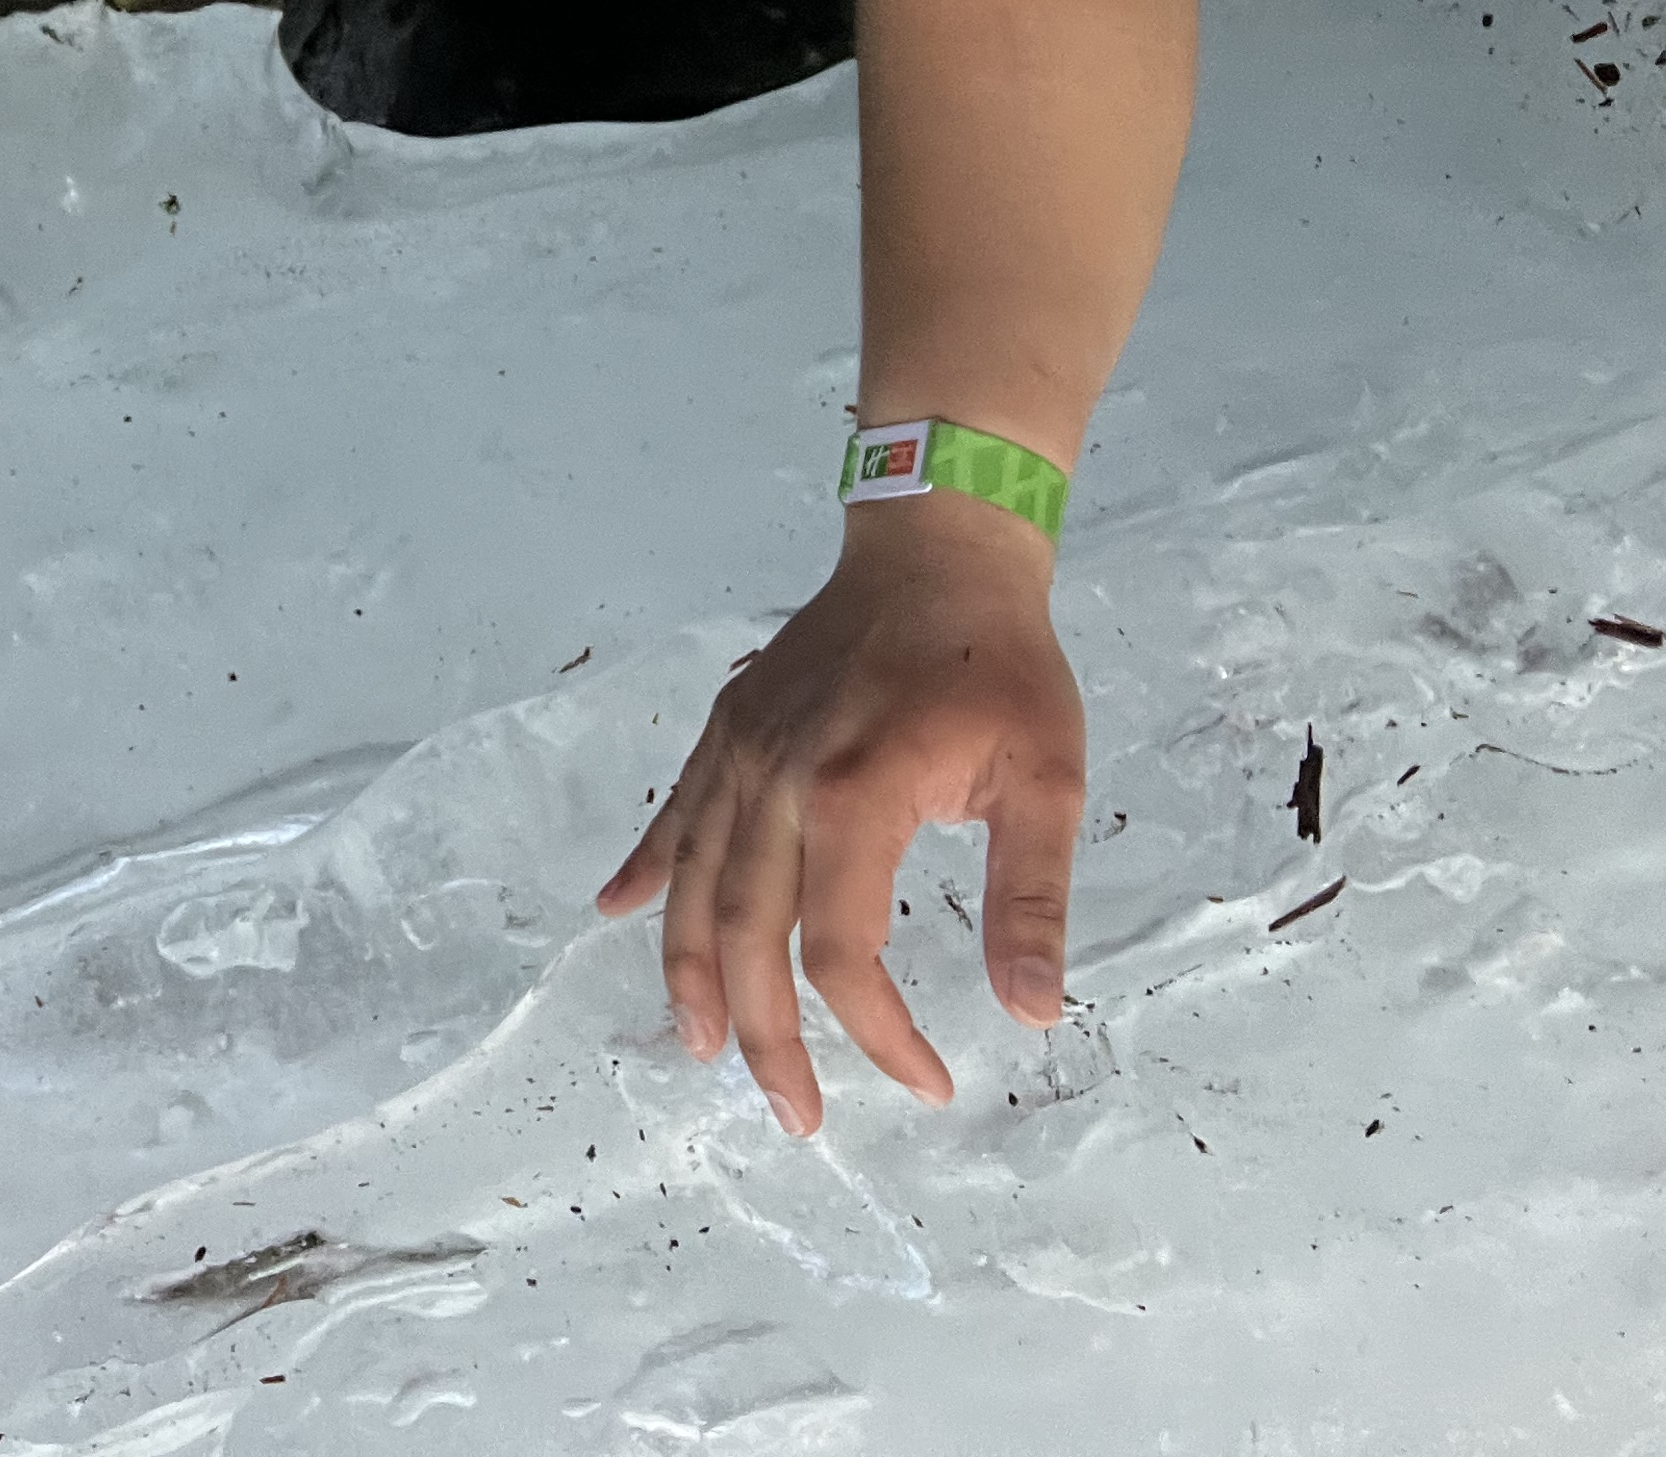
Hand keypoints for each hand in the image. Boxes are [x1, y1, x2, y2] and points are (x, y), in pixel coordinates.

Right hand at [594, 492, 1085, 1132]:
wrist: (937, 550)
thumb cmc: (1000, 665)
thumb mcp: (1048, 778)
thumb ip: (1030, 897)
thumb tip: (1031, 1010)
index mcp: (853, 796)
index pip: (842, 948)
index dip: (879, 1032)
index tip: (929, 1081)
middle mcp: (774, 780)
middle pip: (744, 933)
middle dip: (763, 1036)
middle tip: (795, 1114)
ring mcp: (738, 752)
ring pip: (691, 884)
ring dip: (689, 973)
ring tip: (699, 1047)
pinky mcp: (726, 729)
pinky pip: (673, 814)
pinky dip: (646, 869)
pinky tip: (618, 911)